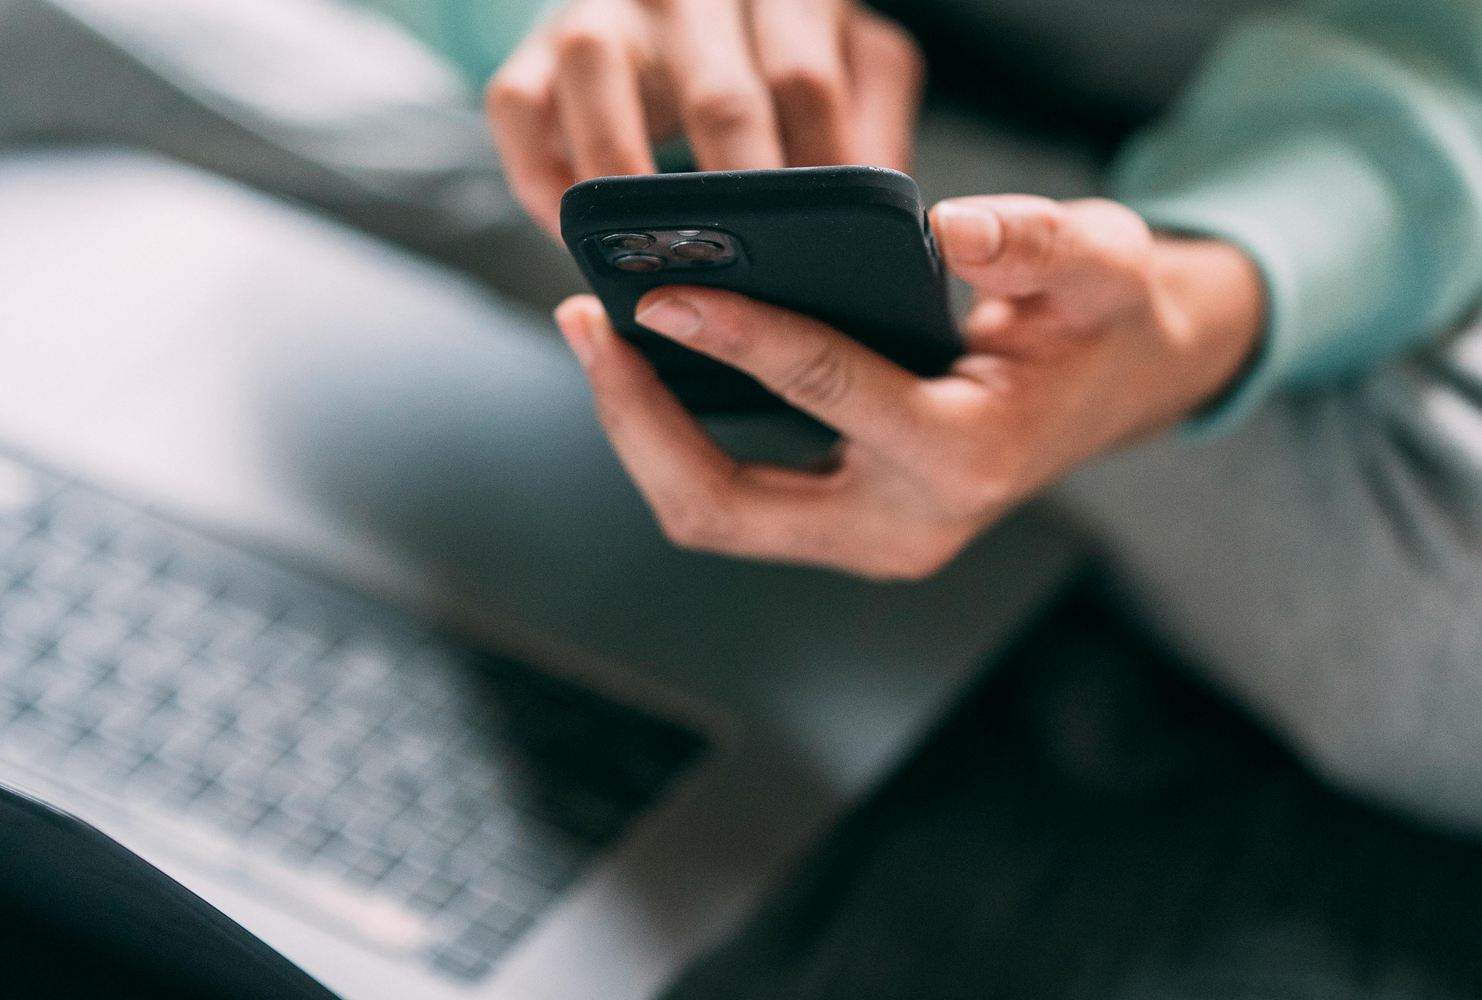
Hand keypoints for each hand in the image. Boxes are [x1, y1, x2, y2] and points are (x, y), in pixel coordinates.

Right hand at [485, 0, 923, 235]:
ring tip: (652, 259)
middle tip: (751, 281)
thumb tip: (893, 227)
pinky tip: (572, 233)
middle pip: (719, 94)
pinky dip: (541, 175)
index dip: (815, 177)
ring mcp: (605, 11)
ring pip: (599, 73)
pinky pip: (518, 105)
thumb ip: (873, 128)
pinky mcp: (535, 49)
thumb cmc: (777, 56)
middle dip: (736, 202)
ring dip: (626, 180)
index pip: (807, 83)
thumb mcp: (849, 67)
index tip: (824, 253)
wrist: (681, 10)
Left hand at [554, 195, 1264, 579]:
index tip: (660, 291)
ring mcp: (867, 542)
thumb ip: (1040, 243)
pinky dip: (676, 442)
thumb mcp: (1102, 263)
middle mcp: (904, 526)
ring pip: (712, 516)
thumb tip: (951, 229)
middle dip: (639, 420)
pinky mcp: (841, 529)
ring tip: (598, 339)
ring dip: (642, 435)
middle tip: (586, 324)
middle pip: (725, 506)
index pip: (826, 391)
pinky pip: (731, 502)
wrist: (1115, 390)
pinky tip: (649, 368)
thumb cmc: (1100, 324)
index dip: (736, 336)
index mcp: (966, 458)